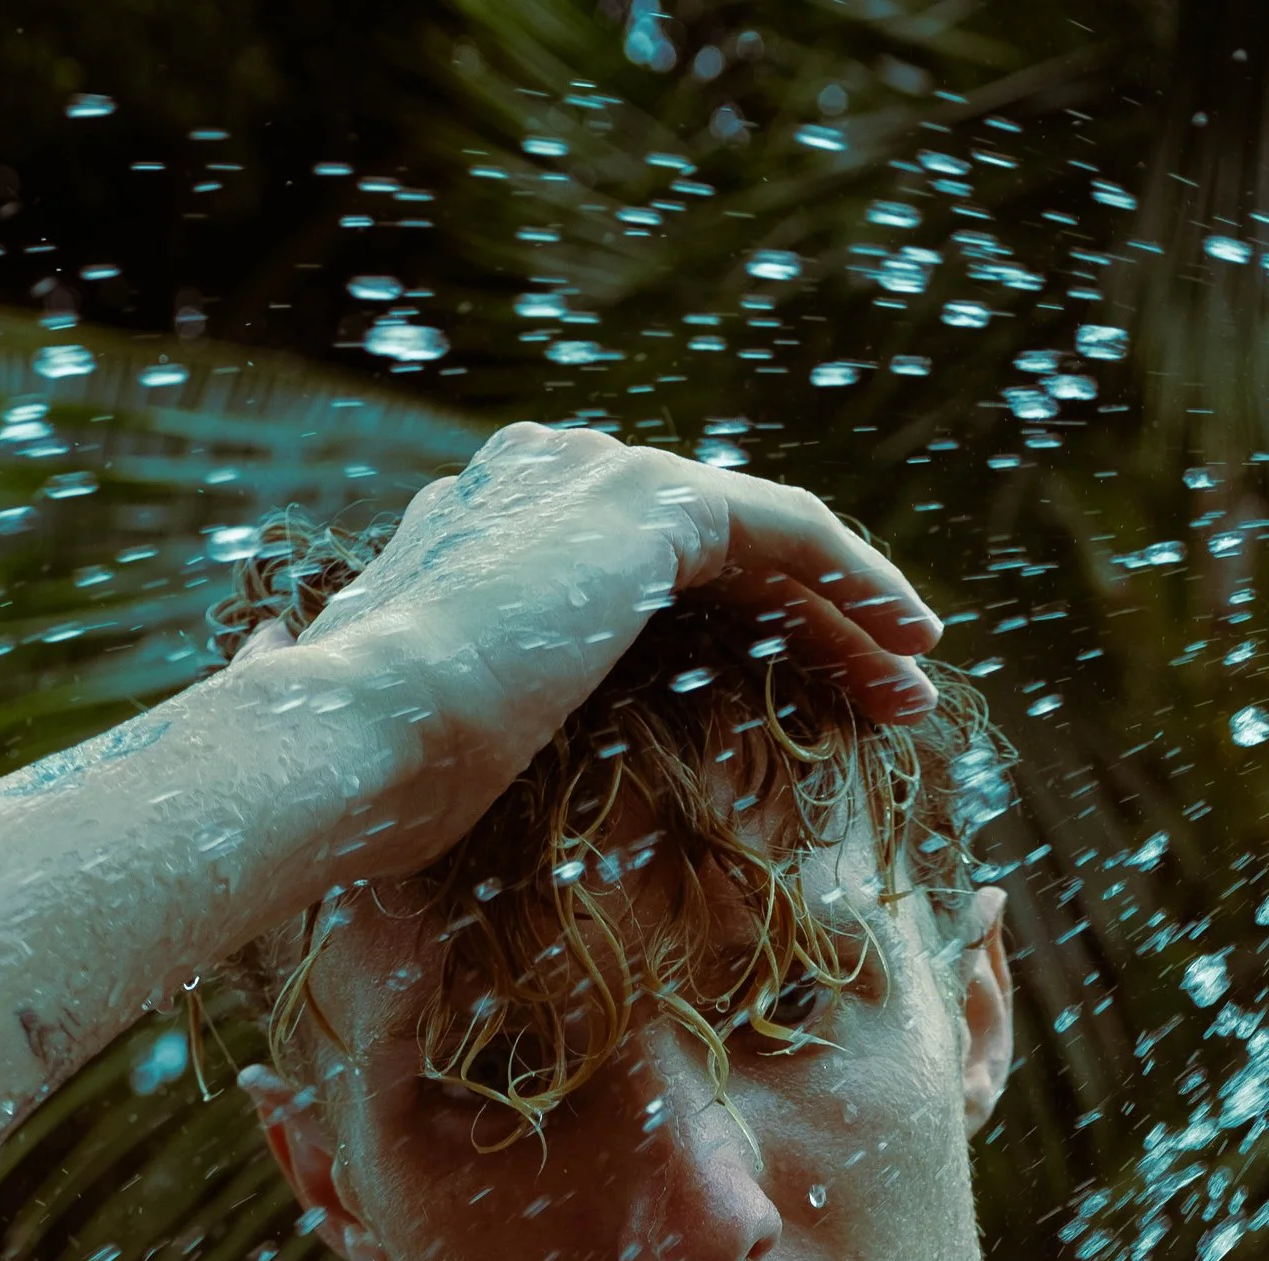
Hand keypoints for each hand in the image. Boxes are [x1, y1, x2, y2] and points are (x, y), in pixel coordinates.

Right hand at [228, 422, 942, 880]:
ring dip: (848, 614)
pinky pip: (788, 529)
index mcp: (489, 522)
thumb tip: (457, 756)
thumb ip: (472, 711)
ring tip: (911, 693)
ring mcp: (595, 475)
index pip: (647, 569)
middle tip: (881, 704)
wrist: (356, 742)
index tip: (794, 709)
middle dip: (810, 624)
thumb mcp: (433, 738)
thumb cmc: (375, 779)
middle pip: (718, 550)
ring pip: (763, 540)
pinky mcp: (648, 502)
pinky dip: (855, 580)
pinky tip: (912, 640)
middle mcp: (544, 474)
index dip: (735, 633)